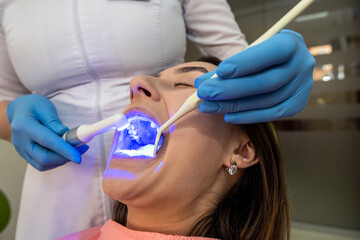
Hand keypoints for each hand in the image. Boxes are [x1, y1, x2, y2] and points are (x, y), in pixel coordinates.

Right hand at [7, 94, 88, 170]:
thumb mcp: (44, 106)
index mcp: (24, 126)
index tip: (78, 158)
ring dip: (61, 160)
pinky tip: (64, 153)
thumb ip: (53, 121)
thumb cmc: (33, 105)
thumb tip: (65, 134)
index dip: (64, 151)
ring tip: (74, 149)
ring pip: (42, 165)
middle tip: (82, 148)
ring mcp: (21, 150)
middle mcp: (20, 141)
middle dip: (65, 157)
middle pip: (44, 158)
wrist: (18, 110)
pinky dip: (55, 162)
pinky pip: (41, 165)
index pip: (47, 141)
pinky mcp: (25, 155)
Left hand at [195, 29, 315, 122]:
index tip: (220, 71)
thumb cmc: (261, 56)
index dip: (245, 63)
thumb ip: (232, 65)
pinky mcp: (297, 104)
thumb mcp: (251, 52)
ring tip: (208, 105)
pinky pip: (272, 114)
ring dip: (234, 105)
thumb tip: (203, 82)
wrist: (283, 64)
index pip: (270, 53)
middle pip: (266, 82)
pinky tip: (227, 116)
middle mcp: (302, 65)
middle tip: (205, 93)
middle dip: (231, 89)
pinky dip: (248, 116)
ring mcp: (303, 87)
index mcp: (291, 43)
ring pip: (266, 100)